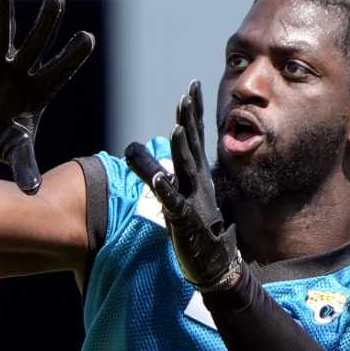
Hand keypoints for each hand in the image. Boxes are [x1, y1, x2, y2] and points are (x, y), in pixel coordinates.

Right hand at [0, 0, 94, 194]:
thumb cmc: (1, 139)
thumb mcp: (13, 151)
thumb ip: (23, 166)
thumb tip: (32, 191)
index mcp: (40, 88)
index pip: (60, 69)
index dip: (72, 55)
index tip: (87, 39)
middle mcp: (21, 68)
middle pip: (37, 42)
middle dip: (46, 22)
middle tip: (55, 0)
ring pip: (2, 34)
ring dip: (2, 15)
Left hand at [125, 81, 244, 292]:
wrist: (215, 263)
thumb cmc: (197, 225)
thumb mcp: (174, 193)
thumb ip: (154, 169)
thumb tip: (133, 148)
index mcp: (197, 174)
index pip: (195, 137)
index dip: (193, 113)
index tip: (192, 87)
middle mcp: (197, 182)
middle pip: (192, 145)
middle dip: (190, 120)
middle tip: (188, 95)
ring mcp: (193, 200)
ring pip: (185, 169)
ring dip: (182, 148)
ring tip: (177, 127)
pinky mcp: (184, 220)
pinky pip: (174, 203)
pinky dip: (166, 190)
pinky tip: (161, 178)